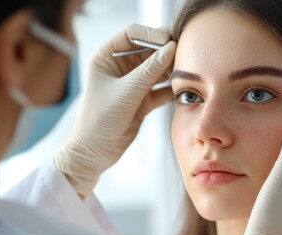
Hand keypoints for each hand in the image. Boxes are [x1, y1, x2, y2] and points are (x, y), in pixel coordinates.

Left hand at [55, 25, 176, 195]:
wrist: (94, 153)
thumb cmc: (99, 121)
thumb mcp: (126, 93)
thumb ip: (149, 71)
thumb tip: (172, 48)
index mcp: (106, 57)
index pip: (132, 35)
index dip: (152, 35)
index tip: (170, 41)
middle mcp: (119, 67)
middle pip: (148, 50)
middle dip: (166, 51)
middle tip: (185, 53)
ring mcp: (132, 83)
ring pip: (157, 69)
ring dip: (171, 70)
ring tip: (188, 71)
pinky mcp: (142, 99)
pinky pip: (161, 88)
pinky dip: (171, 88)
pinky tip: (183, 89)